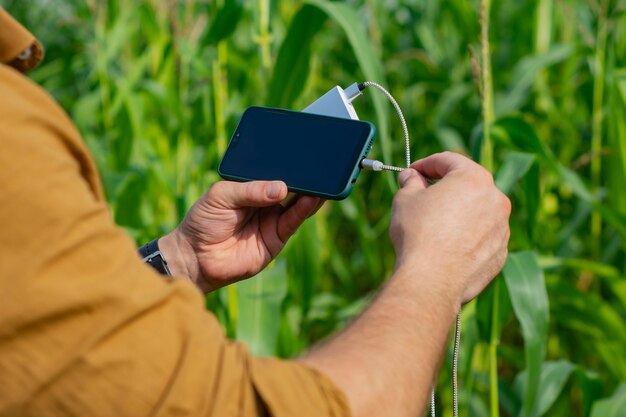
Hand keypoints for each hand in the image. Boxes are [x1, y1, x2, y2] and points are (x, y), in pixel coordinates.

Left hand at [159, 180, 322, 291]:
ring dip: (310, 193)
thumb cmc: (203, 222)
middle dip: (303, 178)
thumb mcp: (221, 196)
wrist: (195, 257)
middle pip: (290, 188)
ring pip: (297, 204)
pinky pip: (294, 221)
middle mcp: (265, 202)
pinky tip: (312, 199)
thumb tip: (281, 188)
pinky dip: (305, 210)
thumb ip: (250, 190)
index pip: (272, 174)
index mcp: (250, 187)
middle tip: (317, 167)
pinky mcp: (277, 238)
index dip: (286, 166)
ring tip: (321, 182)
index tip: (301, 156)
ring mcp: (272, 220)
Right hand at [389, 151, 510, 304]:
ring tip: (433, 226)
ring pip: (477, 212)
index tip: (412, 172)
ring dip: (458, 213)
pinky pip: (482, 237)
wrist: (432, 280)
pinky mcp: (500, 253)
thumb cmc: (418, 233)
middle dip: (445, 187)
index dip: (426, 163)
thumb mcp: (405, 199)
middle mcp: (496, 199)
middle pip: (467, 185)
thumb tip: (411, 177)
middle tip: (422, 195)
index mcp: (474, 178)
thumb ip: (411, 182)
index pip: (448, 160)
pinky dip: (466, 237)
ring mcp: (502, 228)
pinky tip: (446, 247)